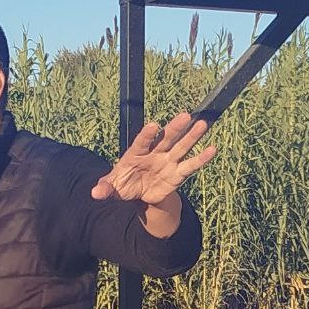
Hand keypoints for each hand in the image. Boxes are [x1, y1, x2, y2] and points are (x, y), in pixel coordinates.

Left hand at [90, 112, 215, 207]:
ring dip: (192, 137)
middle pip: (166, 138)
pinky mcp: (178, 174)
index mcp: (136, 153)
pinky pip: (190, 165)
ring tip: (202, 124)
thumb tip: (95, 193)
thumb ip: (105, 188)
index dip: (147, 134)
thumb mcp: (112, 188)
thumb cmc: (124, 184)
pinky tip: (212, 149)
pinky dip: (201, 158)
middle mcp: (155, 153)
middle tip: (185, 115)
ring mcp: (168, 162)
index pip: (142, 142)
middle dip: (175, 128)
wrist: (139, 193)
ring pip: (181, 147)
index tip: (153, 126)